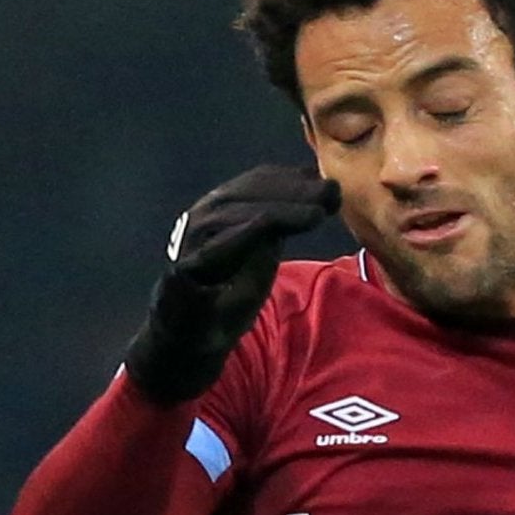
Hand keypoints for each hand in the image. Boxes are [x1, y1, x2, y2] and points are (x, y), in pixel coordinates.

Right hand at [122, 166, 339, 402]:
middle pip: (249, 191)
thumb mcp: (265, 249)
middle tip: (332, 193)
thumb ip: (285, 221)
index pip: (259, 181)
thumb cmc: (230, 287)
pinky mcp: (183, 269)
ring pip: (236, 213)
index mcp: (222, 207)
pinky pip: (215, 247)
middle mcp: (203, 216)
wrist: (191, 335)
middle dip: (293, 190)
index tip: (332, 184)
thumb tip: (326, 190)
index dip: (295, 179)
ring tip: (317, 214)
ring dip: (280, 210)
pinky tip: (272, 228)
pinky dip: (244, 233)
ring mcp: (190, 240)